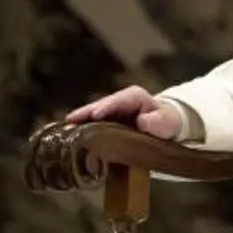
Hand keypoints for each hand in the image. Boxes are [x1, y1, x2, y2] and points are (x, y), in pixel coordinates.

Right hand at [65, 85, 182, 140]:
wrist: (165, 127)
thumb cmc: (167, 123)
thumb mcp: (167, 122)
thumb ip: (158, 122)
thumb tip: (143, 122)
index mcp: (134, 96)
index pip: (118, 101)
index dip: (106, 107)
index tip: (95, 115)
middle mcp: (119, 101)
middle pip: (100, 105)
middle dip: (86, 112)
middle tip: (71, 120)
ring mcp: (111, 110)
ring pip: (94, 114)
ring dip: (81, 121)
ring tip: (66, 128)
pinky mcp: (107, 121)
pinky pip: (94, 123)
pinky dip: (83, 128)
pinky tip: (71, 136)